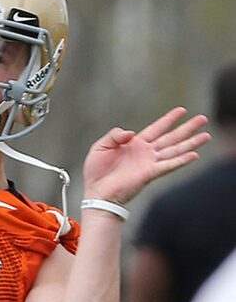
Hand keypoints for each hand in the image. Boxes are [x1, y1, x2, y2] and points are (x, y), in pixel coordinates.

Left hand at [82, 107, 209, 203]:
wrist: (96, 191)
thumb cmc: (96, 171)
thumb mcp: (100, 147)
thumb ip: (114, 136)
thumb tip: (131, 133)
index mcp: (134, 143)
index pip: (156, 128)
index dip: (169, 119)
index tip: (182, 110)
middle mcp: (146, 152)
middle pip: (171, 137)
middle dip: (187, 128)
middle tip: (203, 118)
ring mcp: (149, 163)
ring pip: (174, 150)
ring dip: (191, 143)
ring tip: (206, 136)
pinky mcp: (149, 174)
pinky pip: (168, 165)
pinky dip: (181, 160)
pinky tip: (194, 155)